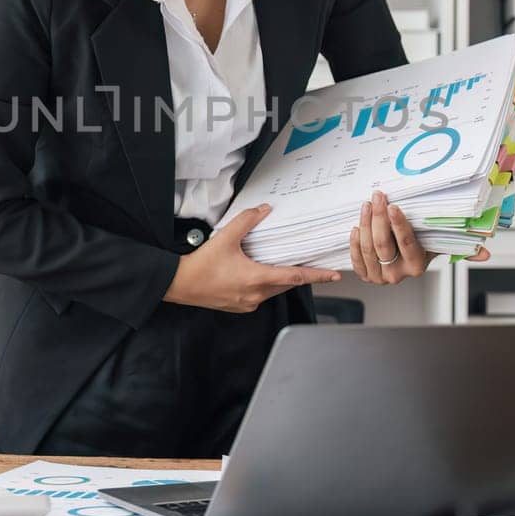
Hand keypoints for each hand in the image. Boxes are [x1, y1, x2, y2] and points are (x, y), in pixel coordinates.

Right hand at [164, 203, 340, 313]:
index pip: (294, 277)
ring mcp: (248, 303)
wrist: (180, 285)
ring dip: (282, 280)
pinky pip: (261, 295)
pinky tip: (261, 273)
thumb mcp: (225, 238)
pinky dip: (267, 285)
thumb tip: (264, 209)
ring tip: (287, 267)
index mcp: (256, 279)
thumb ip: (247, 221)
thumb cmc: (201, 265)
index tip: (334, 275)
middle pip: (286, 285)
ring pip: (274, 291)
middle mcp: (256, 295)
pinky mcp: (239, 306)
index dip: (316, 275)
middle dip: (300, 276)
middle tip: (314, 266)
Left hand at [350, 190, 489, 284]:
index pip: (406, 243)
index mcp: (417, 267)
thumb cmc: (422, 249)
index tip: (393, 206)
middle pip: (382, 244)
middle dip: (378, 217)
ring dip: (365, 224)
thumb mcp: (439, 246)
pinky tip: (356, 226)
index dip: (398, 224)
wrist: (402, 265)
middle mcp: (398, 274)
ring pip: (367, 248)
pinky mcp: (366, 275)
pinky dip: (354, 242)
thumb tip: (486, 253)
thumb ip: (462, 249)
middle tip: (377, 197)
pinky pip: (356, 259)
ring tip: (367, 205)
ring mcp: (380, 277)